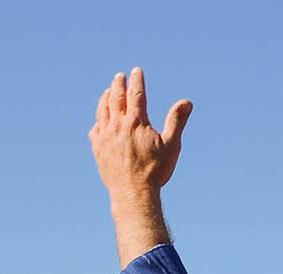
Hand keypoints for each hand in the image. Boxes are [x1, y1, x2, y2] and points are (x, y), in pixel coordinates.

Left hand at [89, 68, 192, 201]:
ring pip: (102, 110)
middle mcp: (118, 125)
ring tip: (107, 92)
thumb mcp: (171, 145)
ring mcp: (105, 136)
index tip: (137, 71)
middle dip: (118, 84)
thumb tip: (186, 102)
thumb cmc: (155, 170)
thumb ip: (177, 121)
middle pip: (115, 97)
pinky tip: (101, 120)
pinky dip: (98, 120)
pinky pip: (95, 128)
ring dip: (105, 98)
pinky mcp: (98, 148)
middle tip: (120, 76)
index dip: (137, 80)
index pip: (136, 93)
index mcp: (136, 122)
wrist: (133, 193)